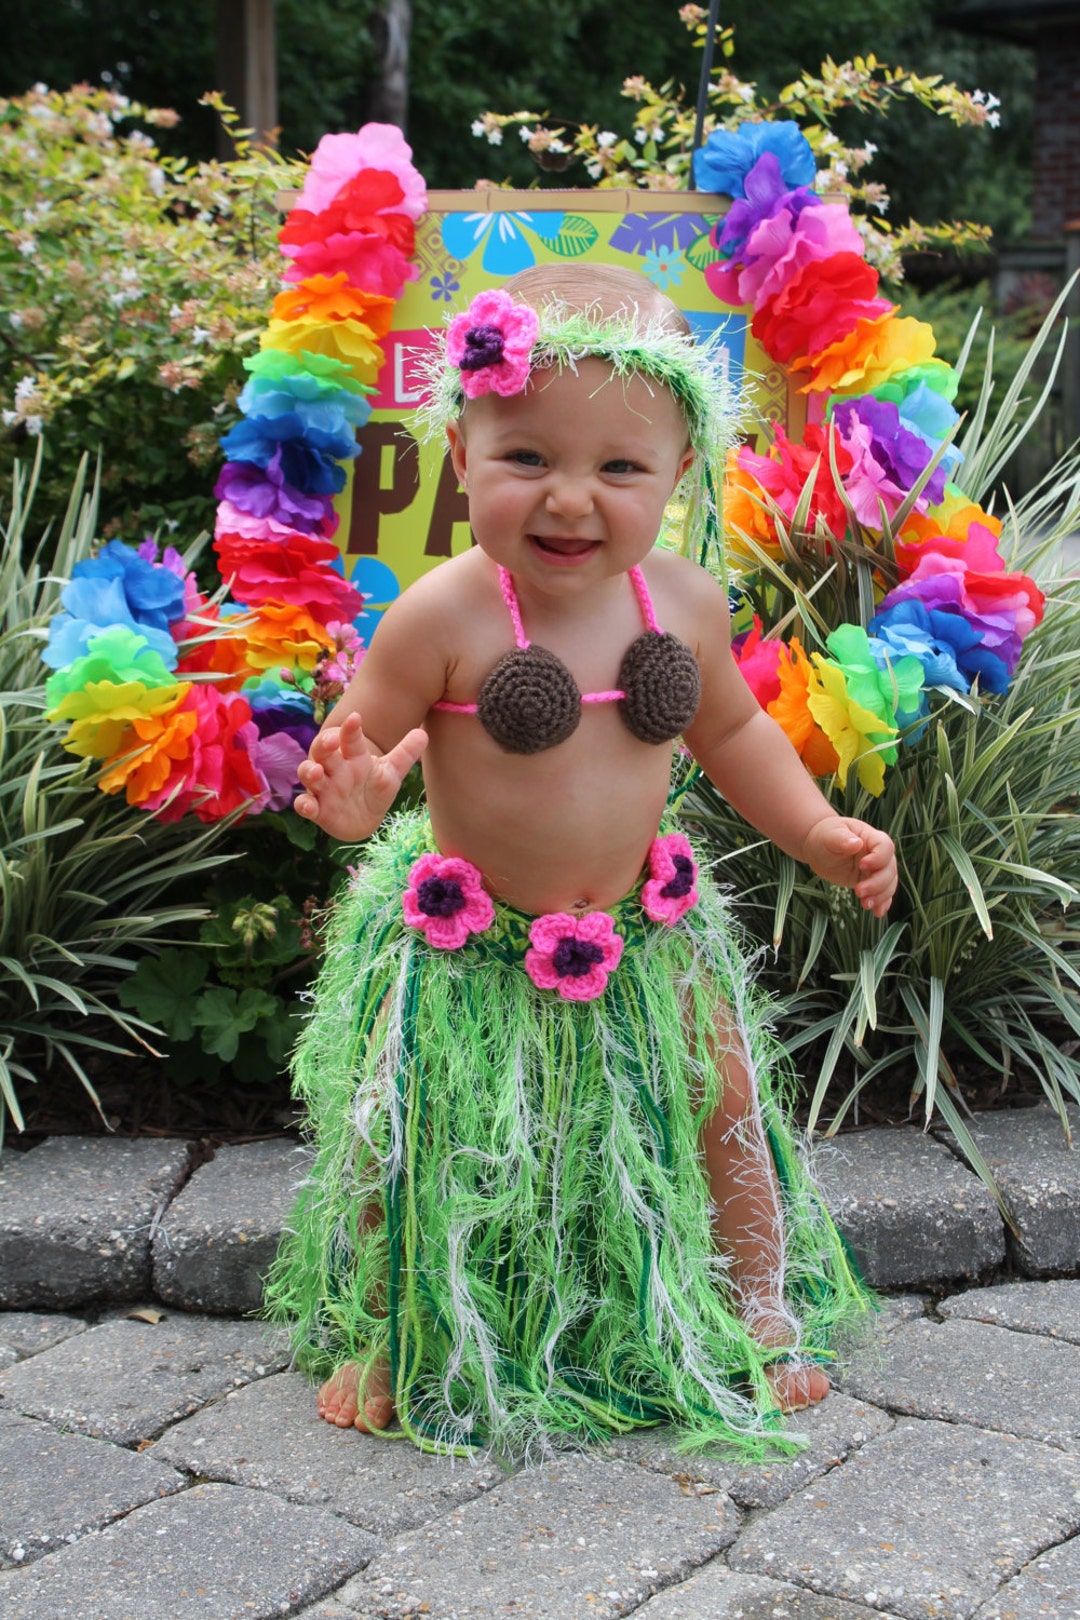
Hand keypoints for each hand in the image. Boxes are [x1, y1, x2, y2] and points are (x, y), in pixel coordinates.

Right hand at [294, 711, 427, 841]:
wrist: (364, 818)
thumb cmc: (374, 789)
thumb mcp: (391, 773)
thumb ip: (405, 753)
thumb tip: (423, 734)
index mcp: (352, 757)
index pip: (350, 738)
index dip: (351, 729)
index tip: (356, 717)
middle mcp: (335, 769)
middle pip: (323, 751)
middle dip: (324, 745)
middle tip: (331, 741)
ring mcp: (324, 788)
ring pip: (308, 774)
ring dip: (309, 771)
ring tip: (316, 771)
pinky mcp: (318, 810)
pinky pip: (305, 805)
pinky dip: (303, 805)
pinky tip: (307, 805)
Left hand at [803, 817, 896, 917]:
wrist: (820, 848)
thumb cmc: (825, 836)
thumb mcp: (830, 835)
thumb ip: (842, 839)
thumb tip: (856, 844)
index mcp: (871, 838)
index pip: (886, 847)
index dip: (878, 858)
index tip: (862, 865)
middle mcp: (878, 854)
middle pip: (890, 869)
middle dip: (877, 883)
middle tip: (858, 891)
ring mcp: (876, 870)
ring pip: (889, 884)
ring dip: (880, 896)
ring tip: (865, 905)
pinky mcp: (870, 882)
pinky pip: (883, 894)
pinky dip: (882, 903)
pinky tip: (877, 912)